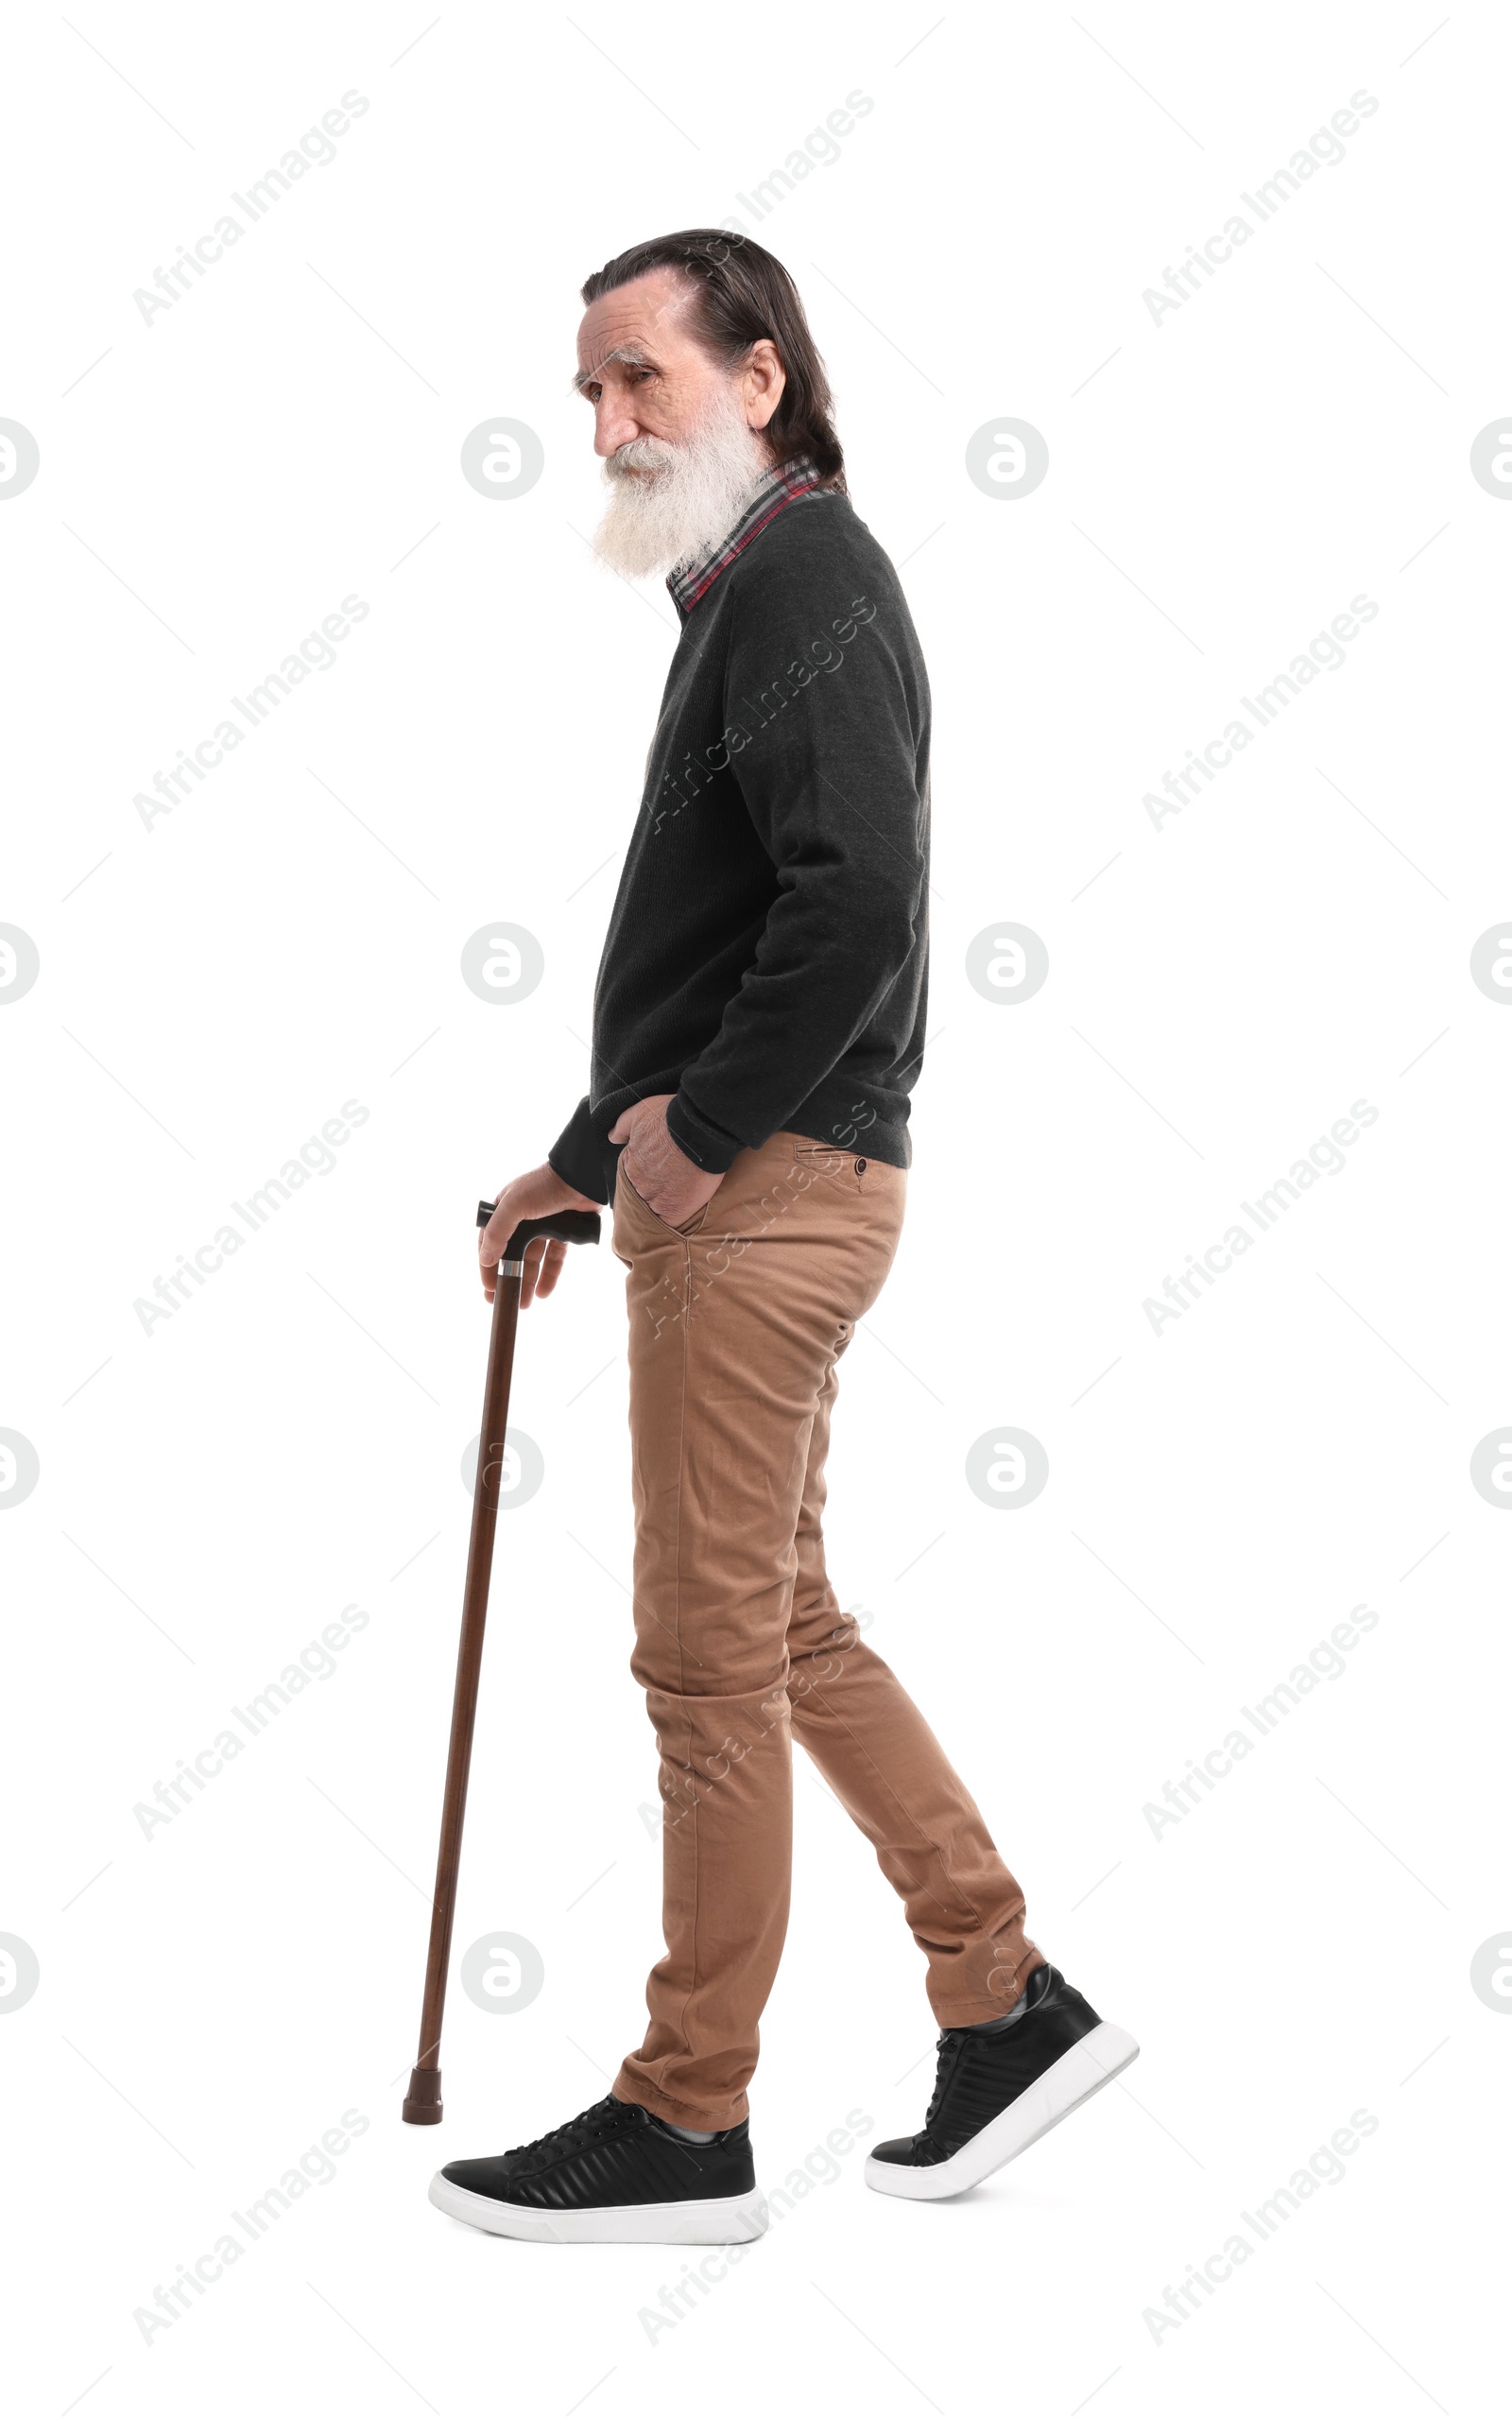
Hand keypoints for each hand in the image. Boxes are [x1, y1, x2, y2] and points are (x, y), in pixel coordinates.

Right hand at [479, 1163, 599, 1305]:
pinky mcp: (564, 1232)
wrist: (582, 1178)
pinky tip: (543, 1292)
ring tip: (523, 1304)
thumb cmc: (545, 1186)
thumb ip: (497, 1231)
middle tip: (503, 1301)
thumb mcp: (514, 1206)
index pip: (490, 1242)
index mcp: (505, 1210)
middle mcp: (522, 1219)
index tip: (488, 1287)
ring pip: (533, 1260)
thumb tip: (485, 1258)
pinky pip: (554, 1258)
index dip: (487, 1266)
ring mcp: (544, 1226)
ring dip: (528, 1281)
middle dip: (507, 1278)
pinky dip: (549, 1275)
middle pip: (512, 1255)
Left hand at [608, 1094, 723, 1227]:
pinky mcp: (676, 1209)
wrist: (699, 1126)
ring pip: (657, 1210)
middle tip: (673, 1184)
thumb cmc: (671, 1116)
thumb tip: (613, 1137)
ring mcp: (656, 1199)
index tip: (659, 1172)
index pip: (633, 1178)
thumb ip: (622, 1127)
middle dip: (656, 1191)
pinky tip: (684, 1215)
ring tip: (682, 1198)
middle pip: (644, 1195)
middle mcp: (639, 1184)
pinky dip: (676, 1222)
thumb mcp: (639, 1112)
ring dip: (667, 1205)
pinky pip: (672, 1224)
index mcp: (630, 1165)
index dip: (647, 1176)